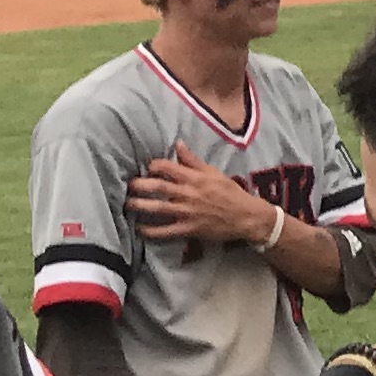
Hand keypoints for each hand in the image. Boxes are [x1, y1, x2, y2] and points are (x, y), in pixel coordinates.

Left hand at [128, 148, 279, 248]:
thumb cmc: (231, 193)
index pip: (167, 167)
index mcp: (195, 178)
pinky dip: (150, 231)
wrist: (247, 217)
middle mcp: (188, 194)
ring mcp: (187, 213)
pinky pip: (165, 231)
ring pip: (157, 208)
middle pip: (157, 187)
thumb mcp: (214, 173)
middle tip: (128, 185)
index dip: (153, 166)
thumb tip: (178, 144)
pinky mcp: (189, 229)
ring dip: (139, 206)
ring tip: (128, 204)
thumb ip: (193, 160)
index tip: (147, 168)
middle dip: (139, 185)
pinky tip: (140, 228)